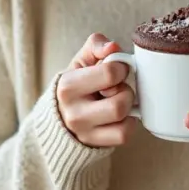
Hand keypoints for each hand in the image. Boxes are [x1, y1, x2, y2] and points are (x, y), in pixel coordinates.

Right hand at [56, 33, 137, 147]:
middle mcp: (74, 112)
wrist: (60, 116)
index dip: (121, 68)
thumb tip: (113, 47)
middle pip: (120, 101)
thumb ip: (95, 46)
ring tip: (118, 101)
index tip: (117, 70)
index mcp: (68, 86)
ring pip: (123, 120)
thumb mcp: (81, 61)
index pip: (110, 73)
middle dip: (126, 91)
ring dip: (128, 108)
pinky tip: (120, 116)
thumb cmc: (76, 84)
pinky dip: (129, 124)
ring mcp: (84, 132)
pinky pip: (124, 135)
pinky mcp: (94, 144)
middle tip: (118, 89)